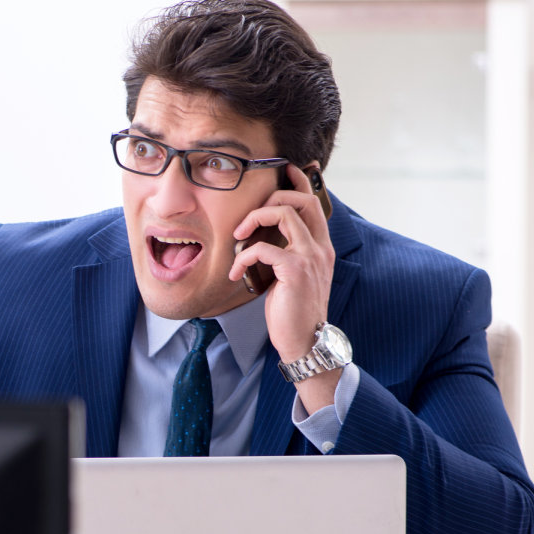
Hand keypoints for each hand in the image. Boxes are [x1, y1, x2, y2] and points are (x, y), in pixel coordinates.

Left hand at [229, 164, 338, 411]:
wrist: (306, 340)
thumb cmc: (294, 310)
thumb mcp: (293, 276)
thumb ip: (286, 254)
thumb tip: (263, 241)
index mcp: (321, 246)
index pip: (314, 203)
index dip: (299, 183)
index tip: (284, 170)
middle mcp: (320, 247)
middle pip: (301, 200)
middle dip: (271, 199)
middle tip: (248, 218)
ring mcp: (310, 257)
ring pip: (284, 214)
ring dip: (254, 219)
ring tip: (238, 237)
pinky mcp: (296, 271)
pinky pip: (264, 249)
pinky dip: (244, 258)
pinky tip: (236, 274)